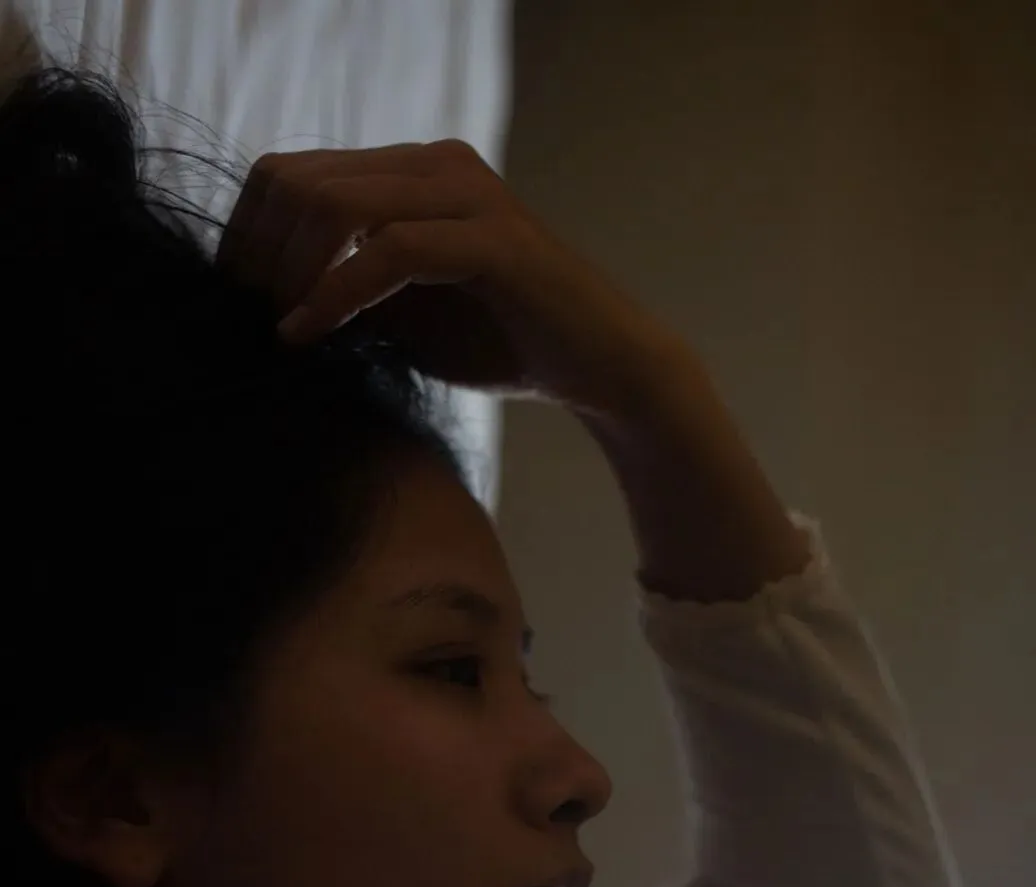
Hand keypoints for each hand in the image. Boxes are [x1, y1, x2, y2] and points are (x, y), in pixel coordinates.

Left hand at [216, 139, 686, 418]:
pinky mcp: (493, 239)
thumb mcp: (402, 315)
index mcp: (410, 172)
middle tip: (242, 317)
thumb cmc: (502, 345)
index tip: (231, 300)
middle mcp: (436, 163)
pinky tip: (309, 335)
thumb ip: (346, 289)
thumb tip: (263, 302)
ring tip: (275, 328)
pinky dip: (335, 294)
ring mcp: (467, 194)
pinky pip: (388, 251)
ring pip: (336, 203)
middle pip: (298, 177)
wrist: (598, 368)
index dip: (245, 233)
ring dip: (290, 271)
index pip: (291, 172)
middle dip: (256, 252)